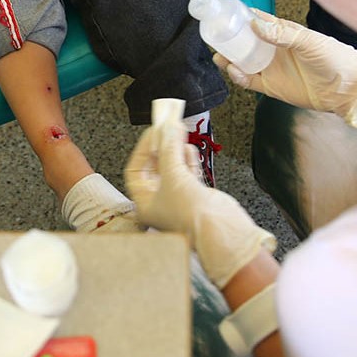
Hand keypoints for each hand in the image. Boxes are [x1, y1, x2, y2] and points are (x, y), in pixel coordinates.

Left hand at [124, 118, 274, 287]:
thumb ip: (169, 149)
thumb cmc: (191, 214)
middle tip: (166, 126)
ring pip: (172, 167)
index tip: (152, 132)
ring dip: (174, 149)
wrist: (221, 230)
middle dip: (161, 146)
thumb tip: (167, 128)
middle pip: (154, 167)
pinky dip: (187, 159)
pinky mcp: (195, 195)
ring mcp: (177, 197)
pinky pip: (187, 172)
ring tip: (178, 130)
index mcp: (144, 203)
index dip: (143, 149)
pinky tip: (187, 147)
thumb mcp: (173, 176)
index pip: (135, 170)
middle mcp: (158, 201)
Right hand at [216, 10, 356, 127]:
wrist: (346, 88)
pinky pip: (248, 81)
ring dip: (230, 59)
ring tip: (221, 57)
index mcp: (283, 33)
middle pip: (245, 42)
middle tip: (216, 38)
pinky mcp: (270, 86)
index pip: (258, 21)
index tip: (226, 14)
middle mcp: (274, 49)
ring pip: (242, 61)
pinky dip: (238, 77)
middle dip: (229, 40)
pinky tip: (235, 71)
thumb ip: (282, 34)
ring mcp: (271, 68)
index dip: (241, 17)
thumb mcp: (309, 41)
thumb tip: (255, 25)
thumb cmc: (334, 58)